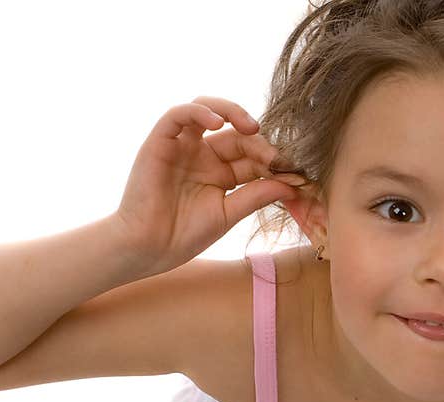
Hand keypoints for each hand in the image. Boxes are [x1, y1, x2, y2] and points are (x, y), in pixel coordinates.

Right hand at [114, 96, 303, 276]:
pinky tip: (218, 123)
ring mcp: (182, 147)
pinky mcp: (160, 141)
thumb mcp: (229, 214)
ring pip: (208, 111)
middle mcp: (203, 155)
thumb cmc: (184, 235)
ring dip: (233, 112)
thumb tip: (294, 185)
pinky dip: (199, 111)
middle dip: (260, 143)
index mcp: (221, 173)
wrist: (148, 248)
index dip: (273, 160)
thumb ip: (257, 195)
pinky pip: (178, 114)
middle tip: (279, 159)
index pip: (252, 156)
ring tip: (252, 128)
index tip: (296, 173)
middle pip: (238, 135)